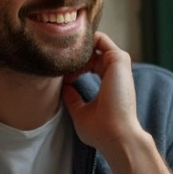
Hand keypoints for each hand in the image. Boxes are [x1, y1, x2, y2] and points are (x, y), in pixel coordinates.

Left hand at [61, 33, 145, 152]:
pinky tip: (68, 50)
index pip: (90, 63)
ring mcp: (118, 64)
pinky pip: (100, 38)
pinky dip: (84, 40)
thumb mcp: (80, 112)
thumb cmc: (100, 129)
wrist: (115, 135)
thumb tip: (63, 86)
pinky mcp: (119, 59)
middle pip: (91, 51)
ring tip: (59, 53)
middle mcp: (115, 72)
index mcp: (109, 83)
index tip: (56, 71)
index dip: (72, 64)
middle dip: (72, 53)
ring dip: (76, 45)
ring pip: (95, 42)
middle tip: (54, 60)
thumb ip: (72, 98)